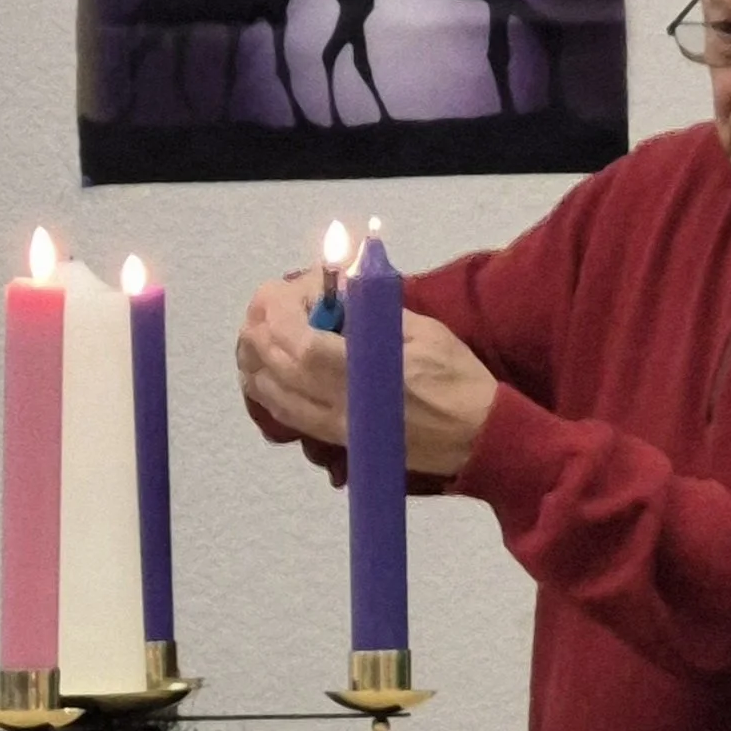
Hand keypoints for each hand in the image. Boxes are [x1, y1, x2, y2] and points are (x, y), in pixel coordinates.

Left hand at [235, 280, 499, 483]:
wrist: (478, 437)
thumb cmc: (458, 379)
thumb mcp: (424, 332)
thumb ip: (374, 314)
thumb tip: (337, 294)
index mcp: (368, 373)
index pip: (302, 343)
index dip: (280, 314)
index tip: (277, 291)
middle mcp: (343, 404)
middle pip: (278, 368)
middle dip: (260, 330)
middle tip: (261, 304)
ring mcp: (337, 426)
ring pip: (274, 395)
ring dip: (254, 361)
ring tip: (253, 332)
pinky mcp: (339, 439)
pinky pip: (288, 416)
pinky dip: (267, 390)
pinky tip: (263, 371)